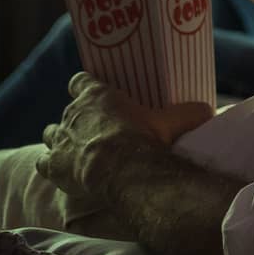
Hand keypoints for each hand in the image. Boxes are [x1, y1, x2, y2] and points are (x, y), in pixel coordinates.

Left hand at [35, 74, 212, 204]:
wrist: (122, 170)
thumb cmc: (145, 140)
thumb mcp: (170, 121)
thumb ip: (188, 112)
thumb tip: (210, 109)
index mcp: (96, 95)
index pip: (79, 81)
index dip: (83, 87)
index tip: (90, 94)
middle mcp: (73, 113)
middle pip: (66, 111)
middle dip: (75, 120)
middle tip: (92, 133)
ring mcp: (60, 139)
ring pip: (50, 134)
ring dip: (59, 141)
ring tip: (74, 152)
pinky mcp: (53, 164)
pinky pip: (43, 161)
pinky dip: (51, 165)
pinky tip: (61, 173)